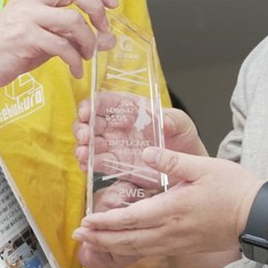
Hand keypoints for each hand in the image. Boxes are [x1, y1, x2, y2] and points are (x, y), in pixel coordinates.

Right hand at [0, 0, 116, 88]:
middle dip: (97, 9)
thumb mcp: (48, 36)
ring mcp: (27, 16)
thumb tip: (110, 39)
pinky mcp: (24, 36)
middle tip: (104, 30)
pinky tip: (76, 70)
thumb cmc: (13, 47)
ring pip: (72, 19)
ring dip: (88, 41)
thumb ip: (76, 34)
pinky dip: (75, 60)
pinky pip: (61, 45)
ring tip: (87, 56)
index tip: (113, 5)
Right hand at [73, 101, 208, 175]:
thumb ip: (173, 119)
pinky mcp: (116, 165)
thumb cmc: (183, 138)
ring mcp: (114, 146)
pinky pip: (97, 163)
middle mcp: (118, 126)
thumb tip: (163, 120)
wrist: (186, 166)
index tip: (87, 111)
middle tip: (85, 135)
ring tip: (84, 153)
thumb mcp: (182, 124)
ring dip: (82, 147)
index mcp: (130, 109)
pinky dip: (88, 164)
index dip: (91, 104)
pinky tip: (87, 165)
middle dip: (82, 127)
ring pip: (90, 143)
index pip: (105, 102)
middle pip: (90, 122)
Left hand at [74, 148, 260, 260]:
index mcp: (171, 209)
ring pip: (137, 249)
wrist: (259, 218)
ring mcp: (177, 242)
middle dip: (100, 240)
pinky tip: (123, 245)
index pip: (129, 219)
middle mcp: (170, 230)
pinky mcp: (185, 246)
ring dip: (112, 247)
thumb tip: (144, 153)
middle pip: (127, 240)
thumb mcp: (203, 167)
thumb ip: (171, 161)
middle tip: (78, 237)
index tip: (85, 222)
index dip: (104, 223)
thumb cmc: (234, 189)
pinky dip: (131, 249)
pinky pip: (151, 250)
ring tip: (92, 243)